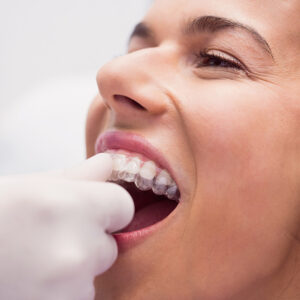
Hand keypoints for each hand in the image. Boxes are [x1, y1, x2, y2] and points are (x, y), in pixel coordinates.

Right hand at [0, 153, 133, 299]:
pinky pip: (78, 298)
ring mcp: (68, 291)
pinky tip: (32, 282)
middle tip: (51, 238)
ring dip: (75, 271)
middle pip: (110, 245)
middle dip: (89, 241)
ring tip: (35, 263)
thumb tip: (110, 163)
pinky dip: (62, 292)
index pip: (123, 206)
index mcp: (69, 207)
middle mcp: (75, 250)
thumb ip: (79, 176)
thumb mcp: (31, 186)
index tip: (93, 210)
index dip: (109, 208)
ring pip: (94, 276)